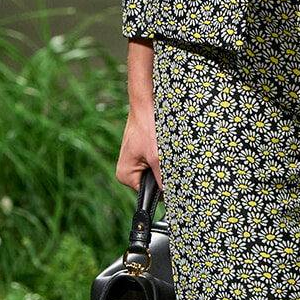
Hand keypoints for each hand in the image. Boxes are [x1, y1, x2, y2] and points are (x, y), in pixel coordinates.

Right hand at [116, 39, 162, 189]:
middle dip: (164, 174)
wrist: (146, 103)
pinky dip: (162, 156)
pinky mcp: (141, 153)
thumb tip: (173, 196)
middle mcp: (127, 171)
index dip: (164, 188)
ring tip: (164, 149)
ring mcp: (134, 162)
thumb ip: (164, 179)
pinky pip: (156, 162)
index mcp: (126, 176)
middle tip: (168, 158)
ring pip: (157, 172)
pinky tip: (164, 145)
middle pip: (153, 184)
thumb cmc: (147, 127)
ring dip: (164, 164)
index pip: (149, 194)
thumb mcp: (158, 156)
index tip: (173, 178)